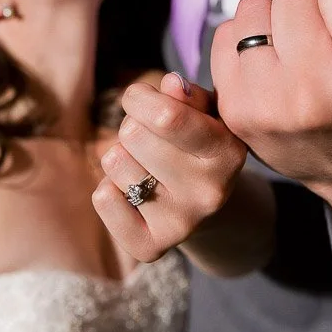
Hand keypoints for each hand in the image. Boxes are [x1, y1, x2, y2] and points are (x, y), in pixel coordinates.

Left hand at [92, 71, 248, 262]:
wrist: (204, 205)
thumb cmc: (196, 142)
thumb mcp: (203, 112)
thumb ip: (188, 96)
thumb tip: (171, 85)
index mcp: (227, 153)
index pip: (165, 115)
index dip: (139, 98)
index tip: (141, 99)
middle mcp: (210, 193)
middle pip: (132, 135)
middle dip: (131, 127)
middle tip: (148, 139)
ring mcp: (182, 224)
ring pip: (114, 162)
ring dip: (121, 156)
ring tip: (144, 164)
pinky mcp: (151, 247)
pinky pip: (103, 198)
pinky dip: (109, 188)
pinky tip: (132, 191)